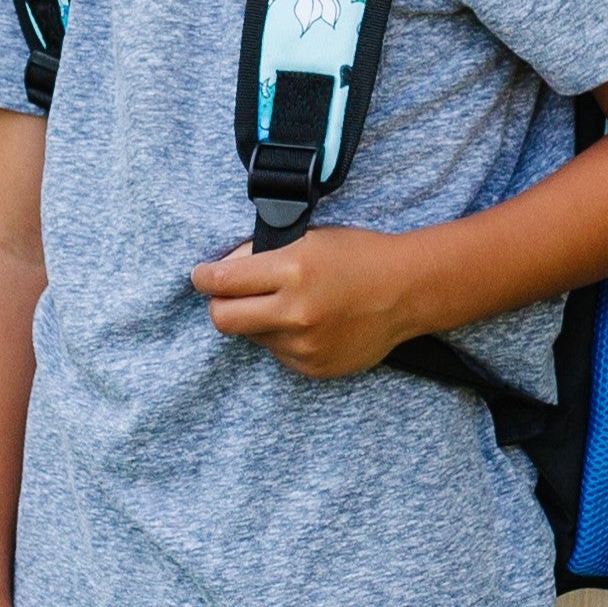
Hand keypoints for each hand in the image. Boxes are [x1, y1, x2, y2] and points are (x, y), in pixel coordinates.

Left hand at [191, 226, 424, 378]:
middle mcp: (296, 312)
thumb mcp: (308, 239)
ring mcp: (304, 344)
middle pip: (222, 319)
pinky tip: (308, 323)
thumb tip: (221, 270)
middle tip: (226, 295)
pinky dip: (282, 338)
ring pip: (250, 336)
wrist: (407, 291)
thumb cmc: (358, 256)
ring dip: (257, 320)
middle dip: (218, 304)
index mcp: (293, 270)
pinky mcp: (313, 367)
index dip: (202, 277)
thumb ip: (262, 255)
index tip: (200, 275)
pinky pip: (277, 353)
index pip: (222, 280)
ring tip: (288, 305)